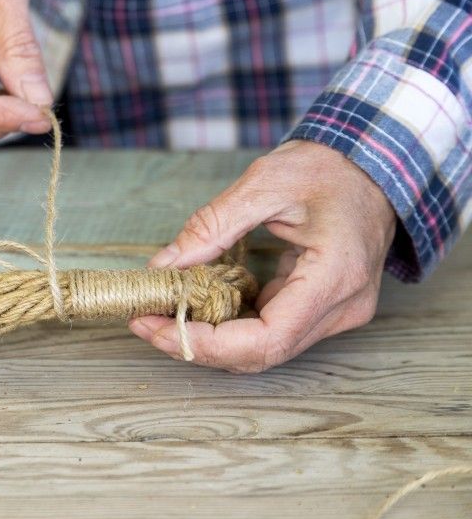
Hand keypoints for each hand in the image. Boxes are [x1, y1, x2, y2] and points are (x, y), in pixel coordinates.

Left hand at [129, 140, 396, 372]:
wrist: (374, 164)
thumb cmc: (329, 167)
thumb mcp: (264, 184)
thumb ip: (210, 226)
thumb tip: (163, 268)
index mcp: (335, 277)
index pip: (266, 340)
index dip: (205, 344)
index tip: (155, 326)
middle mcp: (342, 307)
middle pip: (260, 354)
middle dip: (195, 344)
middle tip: (144, 321)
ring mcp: (336, 312)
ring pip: (263, 349)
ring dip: (209, 338)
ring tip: (161, 312)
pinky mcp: (323, 308)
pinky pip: (270, 330)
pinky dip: (229, 324)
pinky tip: (196, 304)